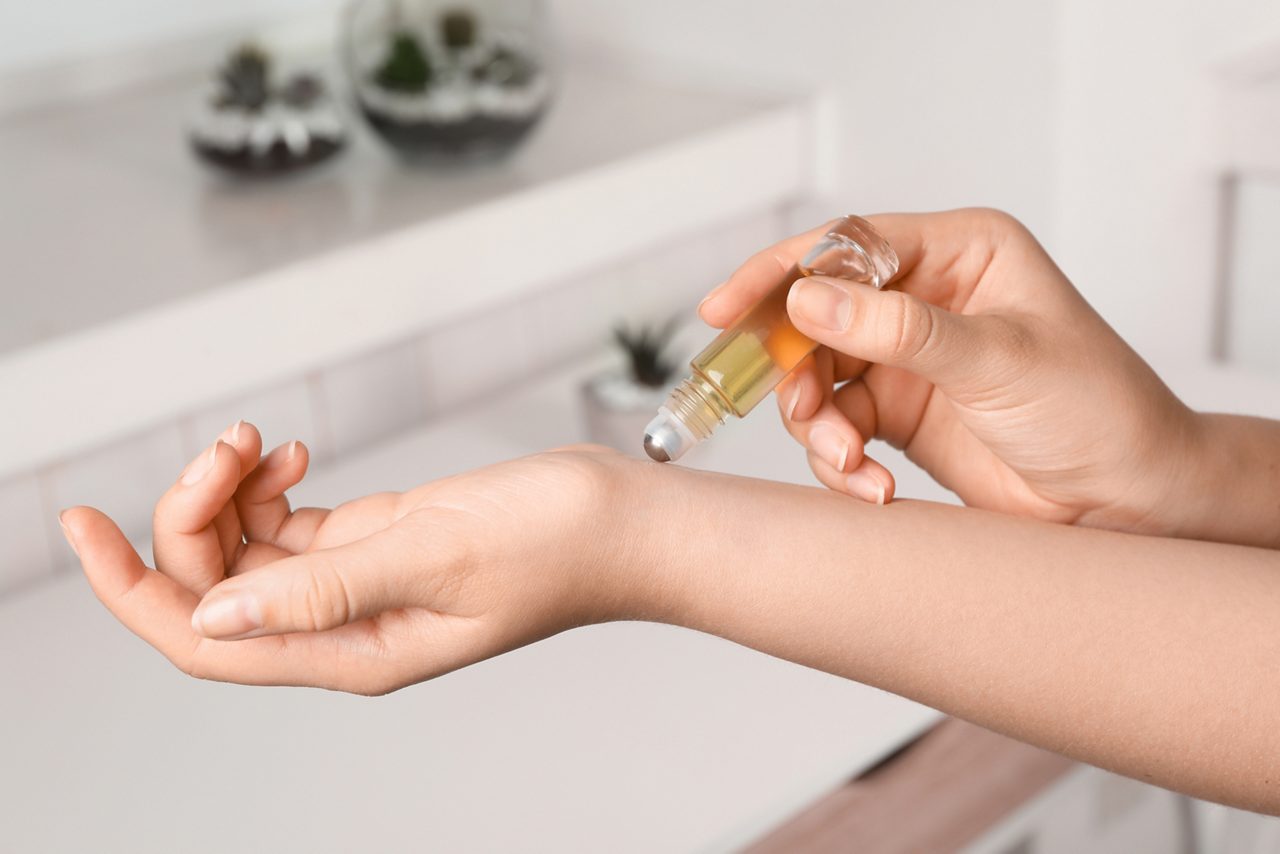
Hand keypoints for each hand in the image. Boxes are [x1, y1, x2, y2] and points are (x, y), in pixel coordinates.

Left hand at [59, 423, 647, 694]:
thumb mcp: (435, 555)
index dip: (132, 590)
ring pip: (248, 553)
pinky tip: (287, 454)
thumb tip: (214, 618)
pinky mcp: (377, 544)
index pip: (208, 641)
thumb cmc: (555, 544)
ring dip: (232, 494)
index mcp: (353, 650)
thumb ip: (322, 588)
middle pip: (218, 588)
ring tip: (258, 441)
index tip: (81, 528)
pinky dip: (270, 488)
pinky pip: (288, 527)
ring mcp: (358, 584)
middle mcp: (343, 626)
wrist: (620, 521)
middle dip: (195, 514)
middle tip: (227, 443)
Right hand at [700, 208, 1201, 535]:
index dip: (780, 274)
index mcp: (960, 254)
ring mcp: (909, 359)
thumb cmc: (1095, 409)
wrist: (1130, 500)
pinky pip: (839, 428)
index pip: (847, 246)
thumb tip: (806, 298)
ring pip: (818, 378)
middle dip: (795, 365)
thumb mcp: (996, 360)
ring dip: (818, 424)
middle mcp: (926, 299)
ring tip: (849, 460)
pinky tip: (875, 487)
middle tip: (792, 404)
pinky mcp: (902, 415)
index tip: (728, 311)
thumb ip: (897, 329)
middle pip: (818, 314)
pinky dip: (841, 461)